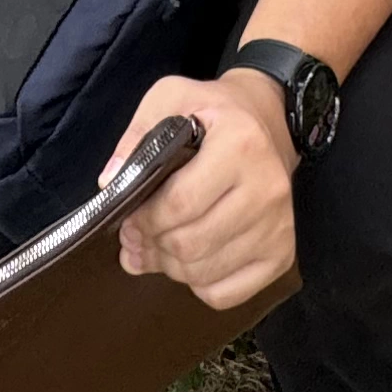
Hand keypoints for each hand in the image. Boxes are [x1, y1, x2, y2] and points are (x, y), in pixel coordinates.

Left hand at [106, 70, 301, 309]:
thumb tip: (110, 184)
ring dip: (170, 267)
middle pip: (191, 243)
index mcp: (240, 145)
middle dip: (152, 246)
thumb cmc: (213, 111)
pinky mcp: (281, 255)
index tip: (127, 219)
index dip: (144, 219)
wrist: (268, 121)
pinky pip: (227, 294)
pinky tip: (189, 261)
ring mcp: (280, 227)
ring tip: (156, 247)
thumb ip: (138, 134)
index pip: (181, 203)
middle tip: (134, 238)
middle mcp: (268, 188)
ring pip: (204, 273)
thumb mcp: (171, 98)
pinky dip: (198, 286)